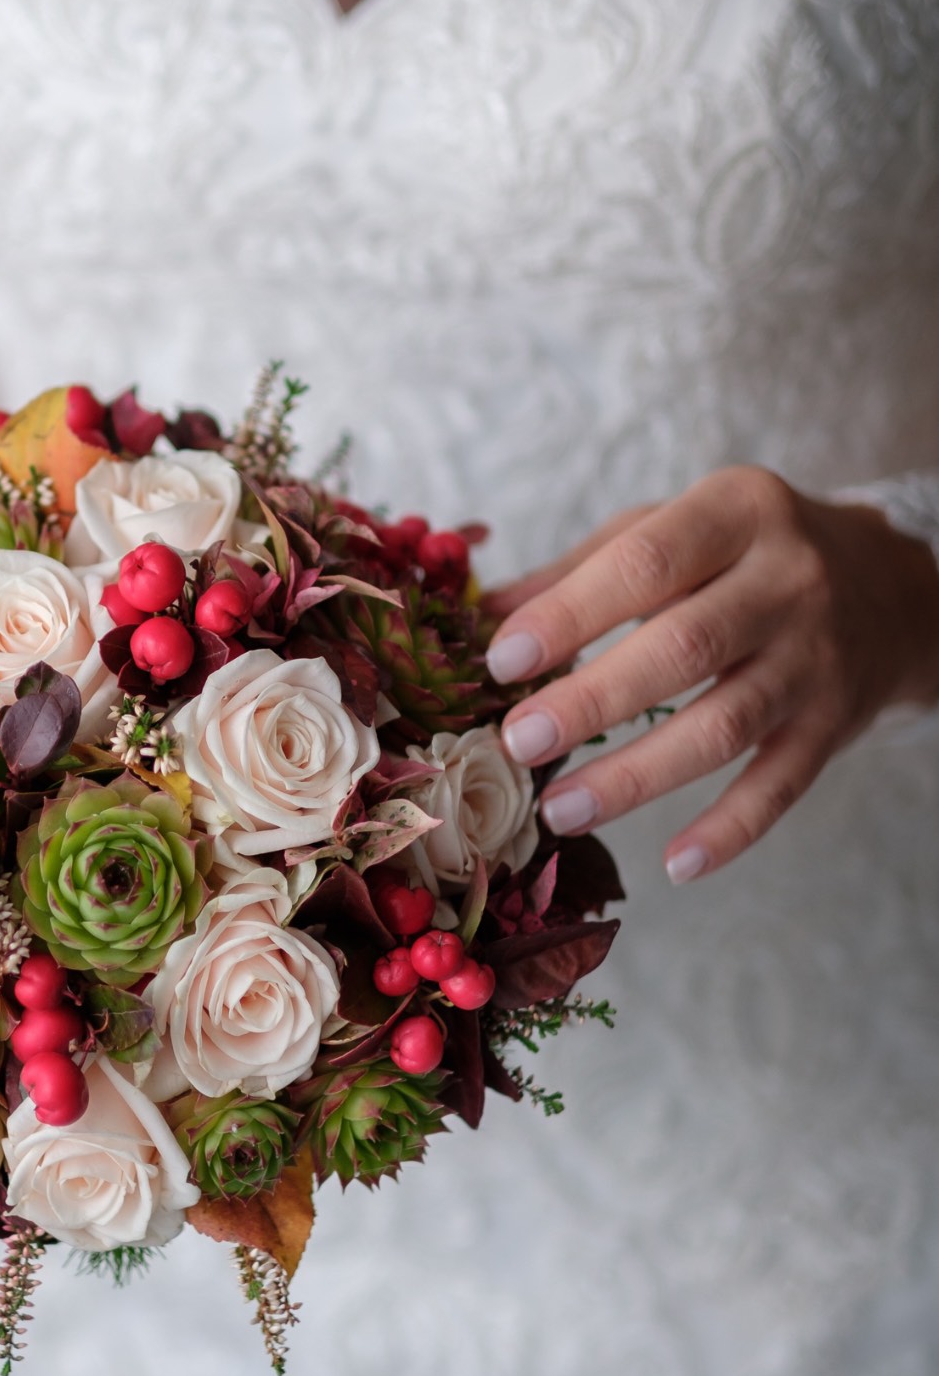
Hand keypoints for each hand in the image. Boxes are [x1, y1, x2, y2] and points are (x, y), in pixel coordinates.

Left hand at [484, 468, 938, 880]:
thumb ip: (580, 569)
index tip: (502, 661)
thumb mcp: (672, 527)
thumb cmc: (741, 554)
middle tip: (518, 742)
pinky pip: (780, 786)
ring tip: (559, 809)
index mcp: (736, 512)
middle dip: (594, 700)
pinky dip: (730, 830)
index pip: (646, 562)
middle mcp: (788, 580)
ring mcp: (816, 658)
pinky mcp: (834, 725)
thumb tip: (483, 616)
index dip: (570, 614)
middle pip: (685, 648)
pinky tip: (674, 864)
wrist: (892, 584)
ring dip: (636, 776)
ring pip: (725, 726)